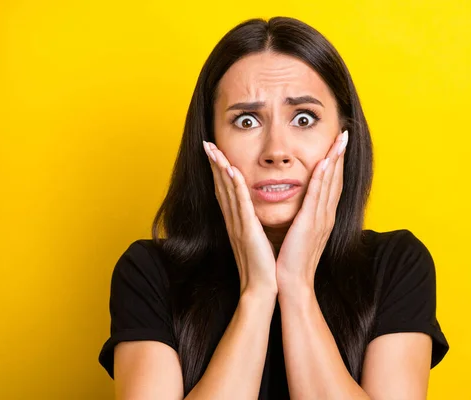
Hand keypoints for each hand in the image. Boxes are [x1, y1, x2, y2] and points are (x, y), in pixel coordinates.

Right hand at [203, 141, 277, 295]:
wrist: (262, 288)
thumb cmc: (263, 266)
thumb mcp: (256, 239)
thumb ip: (252, 224)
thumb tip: (254, 214)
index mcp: (237, 222)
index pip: (226, 191)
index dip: (219, 171)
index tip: (215, 152)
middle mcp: (234, 220)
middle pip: (221, 186)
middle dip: (214, 164)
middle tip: (207, 143)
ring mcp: (238, 224)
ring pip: (227, 191)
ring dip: (220, 168)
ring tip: (213, 149)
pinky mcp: (247, 230)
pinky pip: (240, 204)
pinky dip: (235, 186)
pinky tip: (231, 171)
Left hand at [275, 130, 347, 292]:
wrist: (292, 283)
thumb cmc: (292, 260)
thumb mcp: (301, 234)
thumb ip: (304, 217)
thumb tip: (302, 207)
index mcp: (323, 217)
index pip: (332, 184)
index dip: (336, 163)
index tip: (338, 144)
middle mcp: (326, 215)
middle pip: (336, 179)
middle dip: (340, 155)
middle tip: (345, 134)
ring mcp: (321, 219)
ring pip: (330, 183)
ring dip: (335, 159)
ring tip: (339, 139)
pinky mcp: (310, 224)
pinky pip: (317, 196)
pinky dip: (322, 178)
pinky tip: (325, 162)